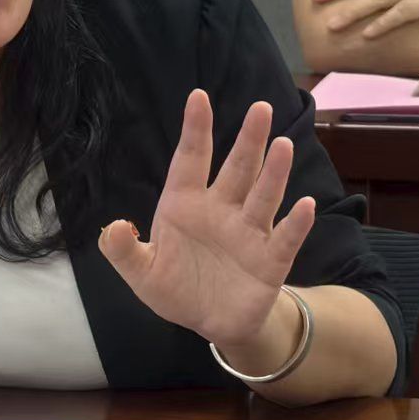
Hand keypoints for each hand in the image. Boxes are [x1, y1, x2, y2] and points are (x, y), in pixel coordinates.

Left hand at [100, 90, 314, 349]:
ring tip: (282, 145)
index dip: (195, 130)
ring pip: (263, 196)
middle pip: (237, 169)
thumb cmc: (175, 287)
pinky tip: (305, 205)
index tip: (198, 97)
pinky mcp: (270, 260)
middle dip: (248, 140)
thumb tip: (113, 227)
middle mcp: (222, 210)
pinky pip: (285, 239)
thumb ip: (123, 251)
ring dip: (274, 173)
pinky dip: (295, 224)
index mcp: (186, 205)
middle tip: (260, 108)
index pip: (191, 161)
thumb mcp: (142, 273)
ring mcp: (249, 233)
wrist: (210, 322)